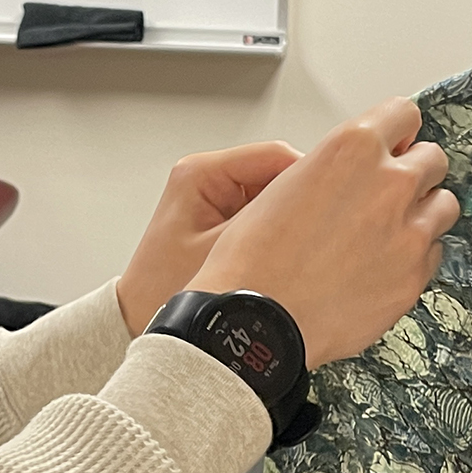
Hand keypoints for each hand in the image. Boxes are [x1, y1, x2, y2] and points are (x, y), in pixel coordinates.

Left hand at [116, 142, 302, 335]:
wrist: (138, 316)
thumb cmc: (162, 288)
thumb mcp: (222, 253)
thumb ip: (267, 224)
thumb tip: (312, 201)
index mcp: (201, 173)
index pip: (273, 156)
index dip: (310, 178)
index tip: (333, 204)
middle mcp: (206, 176)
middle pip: (276, 172)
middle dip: (299, 202)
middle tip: (317, 234)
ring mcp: (215, 194)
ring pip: (274, 193)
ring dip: (288, 219)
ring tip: (295, 250)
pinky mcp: (221, 213)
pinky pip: (262, 212)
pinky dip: (276, 230)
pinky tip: (282, 255)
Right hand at [192, 99, 458, 366]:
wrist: (257, 318)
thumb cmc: (255, 257)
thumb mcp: (284, 183)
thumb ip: (334, 167)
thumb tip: (356, 171)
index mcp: (352, 148)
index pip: (403, 114)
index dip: (396, 131)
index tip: (393, 144)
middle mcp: (390, 183)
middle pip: (433, 159)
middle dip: (414, 171)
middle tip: (389, 192)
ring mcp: (409, 232)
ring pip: (444, 206)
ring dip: (423, 212)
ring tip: (391, 231)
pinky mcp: (415, 276)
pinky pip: (434, 253)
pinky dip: (416, 255)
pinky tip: (384, 265)